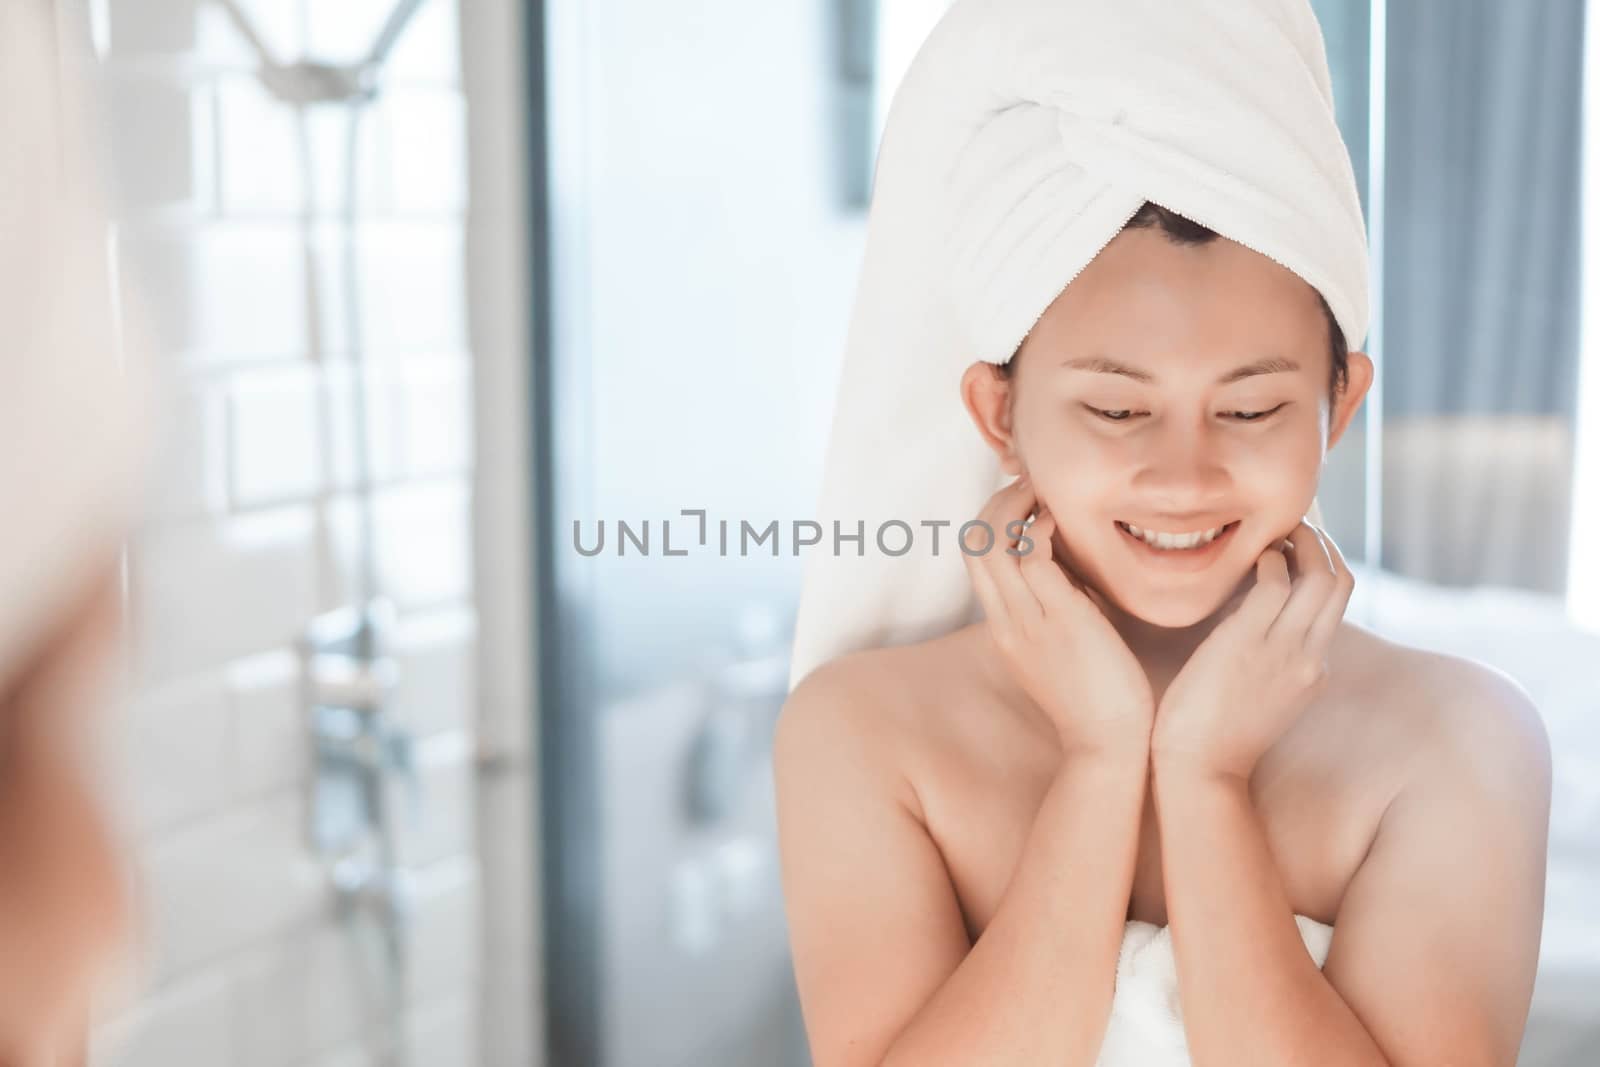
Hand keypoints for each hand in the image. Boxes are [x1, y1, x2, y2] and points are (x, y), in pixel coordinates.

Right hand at [962, 476, 1154, 759]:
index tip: (1024, 501)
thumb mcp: (1063, 643)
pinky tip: (1063, 524)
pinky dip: (1043, 530)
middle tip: (1032, 485)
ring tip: (1045, 493)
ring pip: (992, 543)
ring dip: (1016, 506)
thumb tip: (1070, 566)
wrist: (1108, 743)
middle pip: (973, 542)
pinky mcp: (1060, 620)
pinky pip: (1033, 558)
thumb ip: (1059, 603)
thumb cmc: (1095, 696)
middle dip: (998, 501)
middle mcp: (1006, 620)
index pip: (974, 557)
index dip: (992, 518)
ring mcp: (1028, 620)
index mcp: (1003, 626)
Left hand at [1150, 521, 1353, 780]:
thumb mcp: (1256, 697)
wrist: (1200, 771)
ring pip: (1320, 576)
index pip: (1334, 607)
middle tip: (1294, 524)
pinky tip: (1249, 555)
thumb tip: (1243, 622)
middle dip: (1322, 544)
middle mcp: (1309, 657)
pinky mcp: (1250, 643)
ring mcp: (1284, 650)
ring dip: (1301, 541)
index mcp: (1312, 671)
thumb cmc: (1211, 737)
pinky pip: (1274, 583)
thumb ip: (1262, 661)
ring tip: (1274, 529)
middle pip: (1341, 583)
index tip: (1300, 545)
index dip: (1322, 566)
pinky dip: (1267, 559)